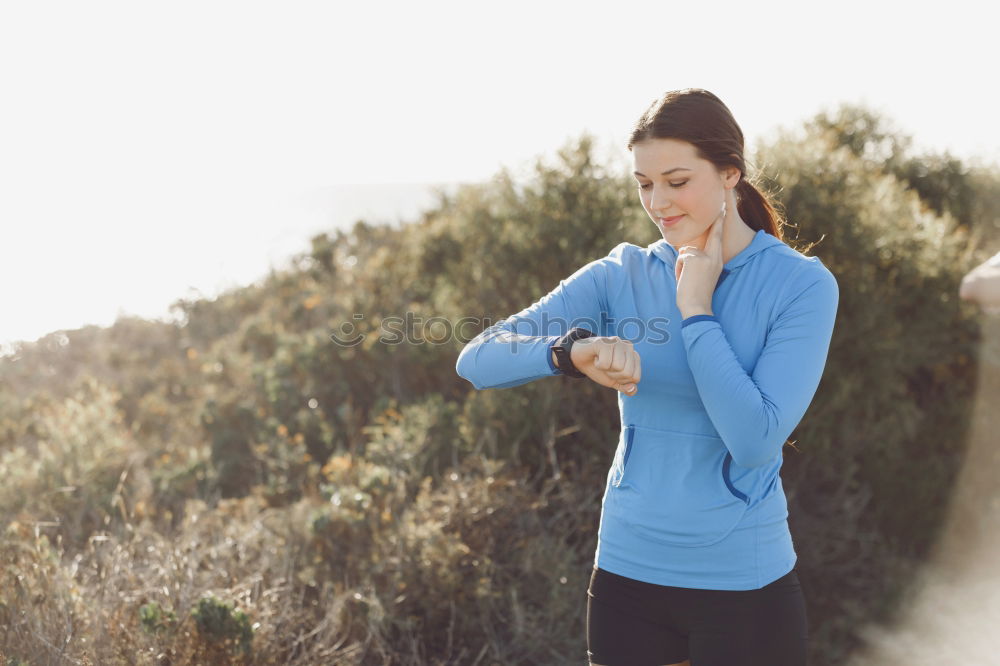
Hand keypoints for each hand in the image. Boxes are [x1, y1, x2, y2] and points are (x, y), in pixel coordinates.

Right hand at [569, 336, 641, 394]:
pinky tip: (596, 358)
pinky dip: (598, 365)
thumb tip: (633, 388)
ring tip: (601, 361)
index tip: (613, 373)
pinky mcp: (605, 342)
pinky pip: (606, 363)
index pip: (635, 378)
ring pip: (619, 367)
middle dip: (614, 375)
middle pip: (628, 373)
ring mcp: (617, 342)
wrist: (580, 359)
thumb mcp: (614, 381)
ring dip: (606, 370)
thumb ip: (625, 387)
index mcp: (634, 356)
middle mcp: (628, 347)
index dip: (622, 380)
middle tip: (606, 367)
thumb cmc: (599, 368)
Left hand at [675, 195, 729, 314]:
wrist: (696, 307)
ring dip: (681, 265)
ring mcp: (705, 257)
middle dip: (718, 220)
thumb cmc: (696, 294)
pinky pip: (680, 258)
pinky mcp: (694, 259)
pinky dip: (678, 269)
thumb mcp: (701, 275)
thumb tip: (685, 251)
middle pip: (713, 234)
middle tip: (724, 204)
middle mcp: (714, 257)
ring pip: (686, 252)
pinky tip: (683, 279)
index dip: (720, 223)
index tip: (723, 209)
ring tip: (687, 279)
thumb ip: (697, 261)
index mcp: (717, 261)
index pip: (718, 238)